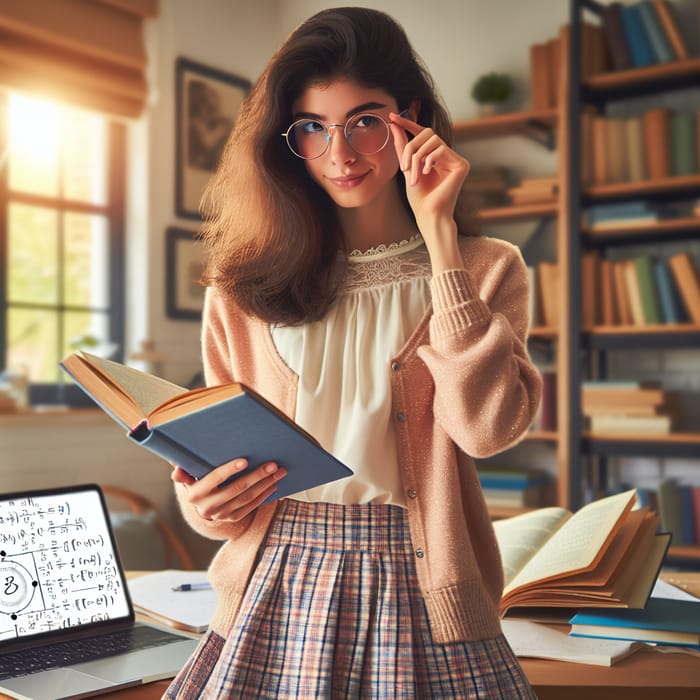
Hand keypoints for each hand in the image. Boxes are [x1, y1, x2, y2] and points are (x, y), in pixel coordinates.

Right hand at [171, 459, 286, 521]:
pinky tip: (274, 484)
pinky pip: (251, 506)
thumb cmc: (195, 481)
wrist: (199, 505)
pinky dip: (264, 495)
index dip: (229, 470)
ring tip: (279, 472)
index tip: (245, 460)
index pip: (214, 479)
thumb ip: (183, 472)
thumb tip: (175, 469)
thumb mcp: (187, 476)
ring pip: (247, 498)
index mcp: (195, 493)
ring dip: (265, 484)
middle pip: (236, 489)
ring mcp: (222, 514)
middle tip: (272, 464)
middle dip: (256, 475)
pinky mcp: (233, 518)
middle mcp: (208, 506)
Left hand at [389, 112, 469, 254]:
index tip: (391, 116)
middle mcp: (447, 155)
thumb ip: (402, 147)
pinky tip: (427, 173)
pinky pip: (441, 149)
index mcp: (435, 155)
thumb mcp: (407, 168)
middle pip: (426, 133)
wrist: (428, 214)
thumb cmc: (419, 197)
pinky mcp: (462, 164)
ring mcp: (456, 159)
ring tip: (415, 176)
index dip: (407, 123)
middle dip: (411, 147)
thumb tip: (394, 124)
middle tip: (405, 167)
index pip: (422, 133)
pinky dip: (429, 160)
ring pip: (433, 140)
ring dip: (418, 157)